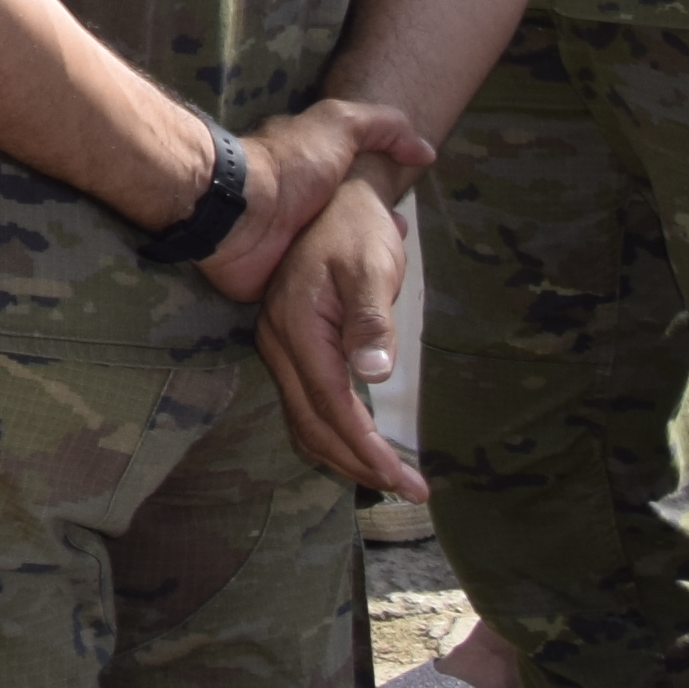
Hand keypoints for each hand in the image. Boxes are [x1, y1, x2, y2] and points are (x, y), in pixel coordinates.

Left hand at [207, 100, 437, 305]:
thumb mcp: (339, 126)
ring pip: (334, 260)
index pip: (352, 185)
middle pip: (346, 225)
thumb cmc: (287, 166)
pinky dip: (338, 302)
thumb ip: (381, 127)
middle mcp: (299, 206)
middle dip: (373, 239)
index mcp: (309, 171)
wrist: (239, 213)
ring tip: (392, 284)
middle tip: (398, 254)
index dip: (378, 201)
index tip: (403, 222)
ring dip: (359, 270)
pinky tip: (365, 309)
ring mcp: (289, 244)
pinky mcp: (281, 279)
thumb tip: (424, 151)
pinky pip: (316, 295)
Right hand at [252, 168, 425, 501]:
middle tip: (409, 491)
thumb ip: (370, 321)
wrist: (337, 196)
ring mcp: (279, 343)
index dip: (368, 450)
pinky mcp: (289, 343)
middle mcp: (279, 342)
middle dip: (359, 464)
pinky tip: (359, 442)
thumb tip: (374, 376)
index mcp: (298, 328)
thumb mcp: (370, 268)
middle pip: (313, 424)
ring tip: (388, 478)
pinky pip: (306, 402)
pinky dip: (332, 432)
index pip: (333, 407)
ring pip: (305, 418)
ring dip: (344, 454)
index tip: (405, 481)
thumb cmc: (357, 230)